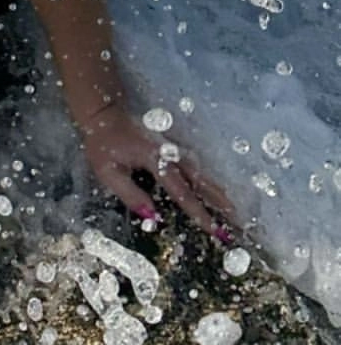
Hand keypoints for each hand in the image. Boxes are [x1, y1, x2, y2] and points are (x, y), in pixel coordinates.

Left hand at [77, 101, 239, 244]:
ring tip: (238, 214)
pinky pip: (197, 169)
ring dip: (220, 194)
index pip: (182, 193)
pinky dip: (211, 183)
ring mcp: (175, 150)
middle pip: (203, 182)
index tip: (216, 231)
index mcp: (157, 160)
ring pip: (203, 174)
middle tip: (240, 224)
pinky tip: (220, 195)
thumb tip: (153, 217)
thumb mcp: (108, 171)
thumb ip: (130, 194)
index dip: (200, 213)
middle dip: (222, 204)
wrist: (105, 112)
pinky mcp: (174, 149)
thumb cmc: (104, 144)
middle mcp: (172, 154)